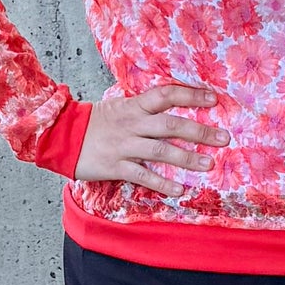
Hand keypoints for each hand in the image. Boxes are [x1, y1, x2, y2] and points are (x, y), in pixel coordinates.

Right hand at [74, 82, 228, 190]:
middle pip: (170, 125)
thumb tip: (174, 108)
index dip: (190, 96)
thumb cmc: (95, 123)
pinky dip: (162, 182)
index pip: (166, 95)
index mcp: (134, 106)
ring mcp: (125, 145)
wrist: (61, 135)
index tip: (213, 100)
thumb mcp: (120, 107)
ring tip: (209, 164)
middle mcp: (132, 124)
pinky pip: (143, 175)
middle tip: (223, 138)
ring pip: (160, 150)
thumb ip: (145, 109)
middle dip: (199, 132)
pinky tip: (179, 189)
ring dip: (187, 158)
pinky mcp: (116, 165)